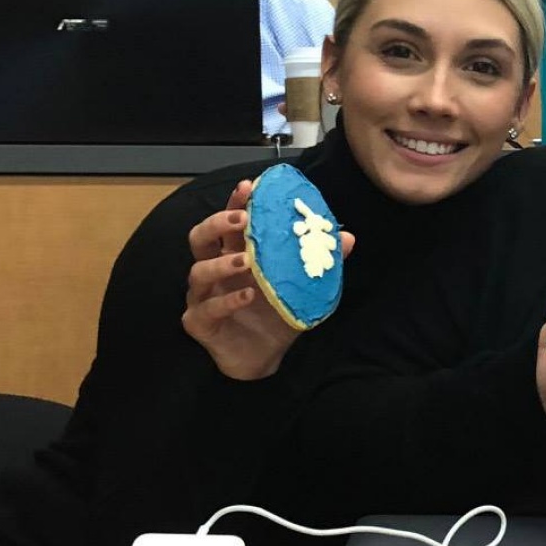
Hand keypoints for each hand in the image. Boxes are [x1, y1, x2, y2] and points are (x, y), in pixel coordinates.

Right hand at [182, 178, 355, 380]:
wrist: (267, 358)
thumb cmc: (277, 315)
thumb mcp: (303, 286)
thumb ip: (319, 261)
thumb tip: (347, 237)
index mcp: (234, 255)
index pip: (228, 223)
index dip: (234, 203)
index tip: (249, 186)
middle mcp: (214, 271)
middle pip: (200, 238)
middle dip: (216, 223)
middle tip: (241, 219)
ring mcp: (202, 297)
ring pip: (198, 271)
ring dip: (221, 263)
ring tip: (246, 260)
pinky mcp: (199, 323)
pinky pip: (207, 309)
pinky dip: (227, 301)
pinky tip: (248, 296)